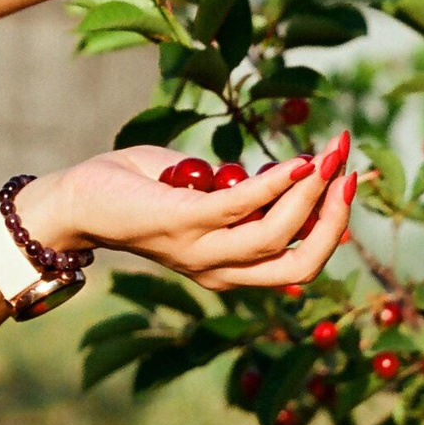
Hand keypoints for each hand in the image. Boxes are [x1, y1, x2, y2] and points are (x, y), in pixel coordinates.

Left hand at [19, 137, 366, 291]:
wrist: (72, 201)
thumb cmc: (134, 189)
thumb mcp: (198, 192)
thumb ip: (237, 189)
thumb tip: (277, 171)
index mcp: (227, 268)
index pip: (297, 264)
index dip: (331, 229)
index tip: (349, 181)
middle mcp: (219, 270)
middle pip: (299, 263)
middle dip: (334, 217)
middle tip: (350, 168)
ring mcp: (200, 249)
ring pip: (276, 236)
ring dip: (312, 193)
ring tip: (332, 154)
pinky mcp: (180, 222)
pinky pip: (240, 207)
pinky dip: (274, 185)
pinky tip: (297, 161)